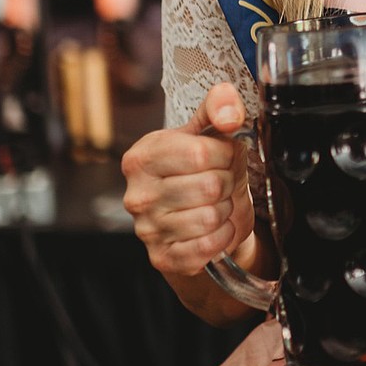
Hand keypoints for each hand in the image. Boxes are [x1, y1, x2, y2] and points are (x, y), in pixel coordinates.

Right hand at [121, 82, 255, 279]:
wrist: (198, 216)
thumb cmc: (201, 171)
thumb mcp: (208, 133)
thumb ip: (219, 108)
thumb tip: (228, 113)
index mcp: (142, 157)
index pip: (200, 153)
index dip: (226, 154)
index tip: (223, 156)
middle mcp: (137, 194)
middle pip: (209, 186)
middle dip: (226, 182)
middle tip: (219, 182)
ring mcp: (147, 229)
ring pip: (210, 217)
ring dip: (225, 210)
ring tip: (215, 203)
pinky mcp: (163, 257)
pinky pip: (209, 246)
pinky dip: (223, 235)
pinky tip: (215, 226)